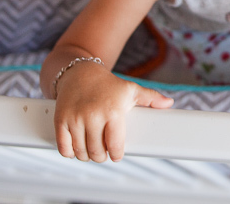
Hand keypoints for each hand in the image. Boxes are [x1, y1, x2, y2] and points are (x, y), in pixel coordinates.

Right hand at [54, 63, 173, 162]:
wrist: (79, 74)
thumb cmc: (108, 85)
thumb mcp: (131, 90)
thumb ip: (150, 98)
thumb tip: (169, 103)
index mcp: (113, 111)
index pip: (114, 145)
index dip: (116, 154)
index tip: (116, 154)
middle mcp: (93, 115)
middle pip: (97, 152)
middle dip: (102, 156)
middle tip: (103, 152)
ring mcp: (75, 118)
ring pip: (81, 152)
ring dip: (86, 156)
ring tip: (91, 151)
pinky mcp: (60, 120)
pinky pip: (64, 147)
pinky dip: (69, 153)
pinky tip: (76, 148)